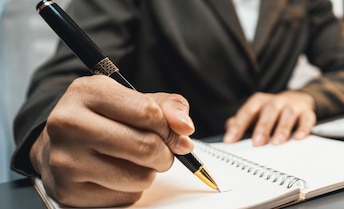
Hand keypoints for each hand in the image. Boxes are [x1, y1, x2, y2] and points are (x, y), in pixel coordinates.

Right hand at [29, 75, 194, 206]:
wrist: (59, 144)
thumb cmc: (105, 119)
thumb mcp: (136, 100)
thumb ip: (170, 108)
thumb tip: (185, 128)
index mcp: (88, 92)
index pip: (149, 113)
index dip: (169, 128)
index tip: (172, 133)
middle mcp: (69, 123)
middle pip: (146, 147)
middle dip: (164, 153)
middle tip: (159, 151)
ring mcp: (65, 159)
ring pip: (140, 177)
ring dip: (148, 172)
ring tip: (132, 161)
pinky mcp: (68, 191)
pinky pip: (125, 197)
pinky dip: (131, 189)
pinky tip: (114, 174)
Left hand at [223, 91, 315, 145]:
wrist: (297, 99)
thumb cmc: (271, 111)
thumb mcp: (255, 113)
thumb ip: (241, 122)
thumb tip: (229, 130)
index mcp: (259, 101)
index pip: (247, 112)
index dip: (238, 126)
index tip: (230, 140)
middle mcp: (275, 102)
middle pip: (268, 112)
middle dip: (262, 127)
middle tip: (257, 143)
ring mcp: (292, 107)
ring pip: (287, 115)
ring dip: (282, 129)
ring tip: (277, 142)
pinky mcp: (306, 113)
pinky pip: (306, 119)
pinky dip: (303, 128)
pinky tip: (298, 137)